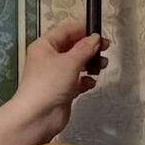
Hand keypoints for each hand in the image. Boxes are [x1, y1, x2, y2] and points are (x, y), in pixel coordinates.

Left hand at [11, 21, 107, 143]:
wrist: (39, 115)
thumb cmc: (49, 84)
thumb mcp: (70, 61)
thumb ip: (85, 48)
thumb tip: (94, 38)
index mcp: (44, 46)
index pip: (64, 31)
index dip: (81, 30)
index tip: (98, 31)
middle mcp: (47, 59)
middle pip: (71, 47)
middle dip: (89, 48)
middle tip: (105, 48)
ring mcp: (54, 75)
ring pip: (76, 64)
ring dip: (89, 64)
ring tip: (101, 66)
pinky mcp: (62, 90)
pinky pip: (77, 81)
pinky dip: (85, 81)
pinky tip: (90, 82)